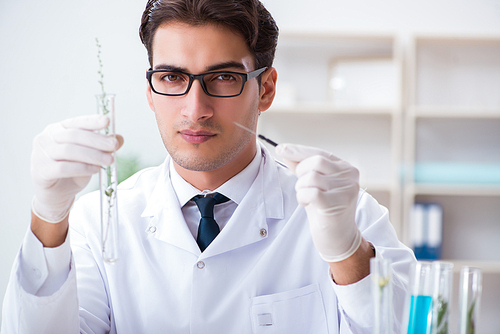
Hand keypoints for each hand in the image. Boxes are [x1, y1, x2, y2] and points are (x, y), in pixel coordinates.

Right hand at [31, 115, 123, 222]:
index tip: (107, 121)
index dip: (91, 121)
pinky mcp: (41, 171)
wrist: (56, 194)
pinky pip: (63, 168)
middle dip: (96, 140)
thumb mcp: (90, 158)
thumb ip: (102, 147)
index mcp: (57, 129)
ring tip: (109, 161)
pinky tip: (95, 170)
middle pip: (73, 136)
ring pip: (69, 151)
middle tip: (114, 146)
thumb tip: (119, 138)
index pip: (75, 122)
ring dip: (92, 155)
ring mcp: (40, 154)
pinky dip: (82, 168)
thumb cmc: (72, 171)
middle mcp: (46, 138)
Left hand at [275, 143, 361, 261]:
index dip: (298, 151)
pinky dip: (303, 198)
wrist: (338, 238)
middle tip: (303, 188)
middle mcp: (350, 176)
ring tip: (308, 199)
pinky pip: (311, 192)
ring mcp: (347, 189)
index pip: (319, 153)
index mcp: (346, 168)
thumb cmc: (326, 210)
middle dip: (301, 174)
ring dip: (301, 188)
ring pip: (311, 177)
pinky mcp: (339, 203)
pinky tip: (308, 204)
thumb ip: (302, 167)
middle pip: (315, 162)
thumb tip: (284, 149)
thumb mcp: (314, 185)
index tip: (281, 148)